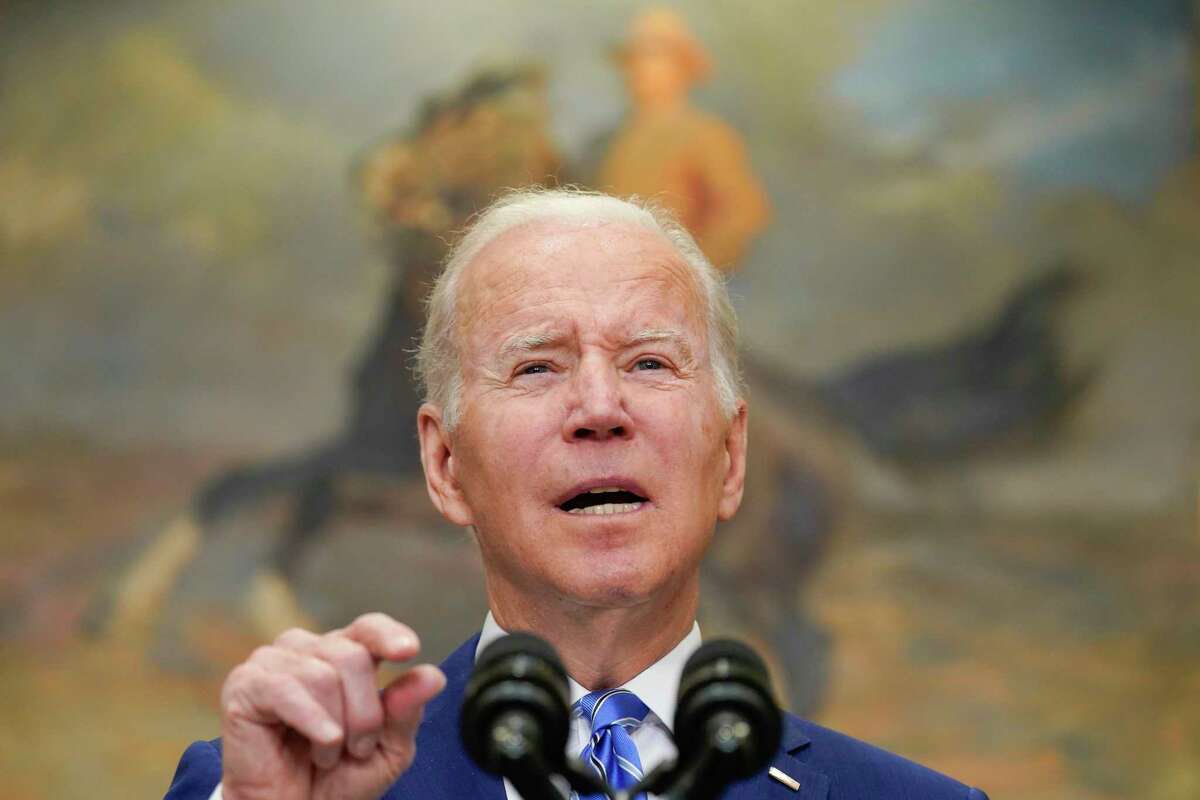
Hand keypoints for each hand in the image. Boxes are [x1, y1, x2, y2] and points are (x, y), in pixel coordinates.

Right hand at [218, 613, 445, 799]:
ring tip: (327, 753)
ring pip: (324, 674)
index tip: (408, 651)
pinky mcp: (245, 685)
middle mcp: (307, 649)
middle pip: (353, 656)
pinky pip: (286, 689)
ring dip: (336, 727)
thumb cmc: (336, 780)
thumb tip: (432, 675)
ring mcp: (273, 662)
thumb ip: (407, 712)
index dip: (388, 635)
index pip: (369, 628)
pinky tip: (321, 744)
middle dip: (365, 713)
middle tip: (356, 748)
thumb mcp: (388, 750)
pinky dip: (313, 722)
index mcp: (343, 655)